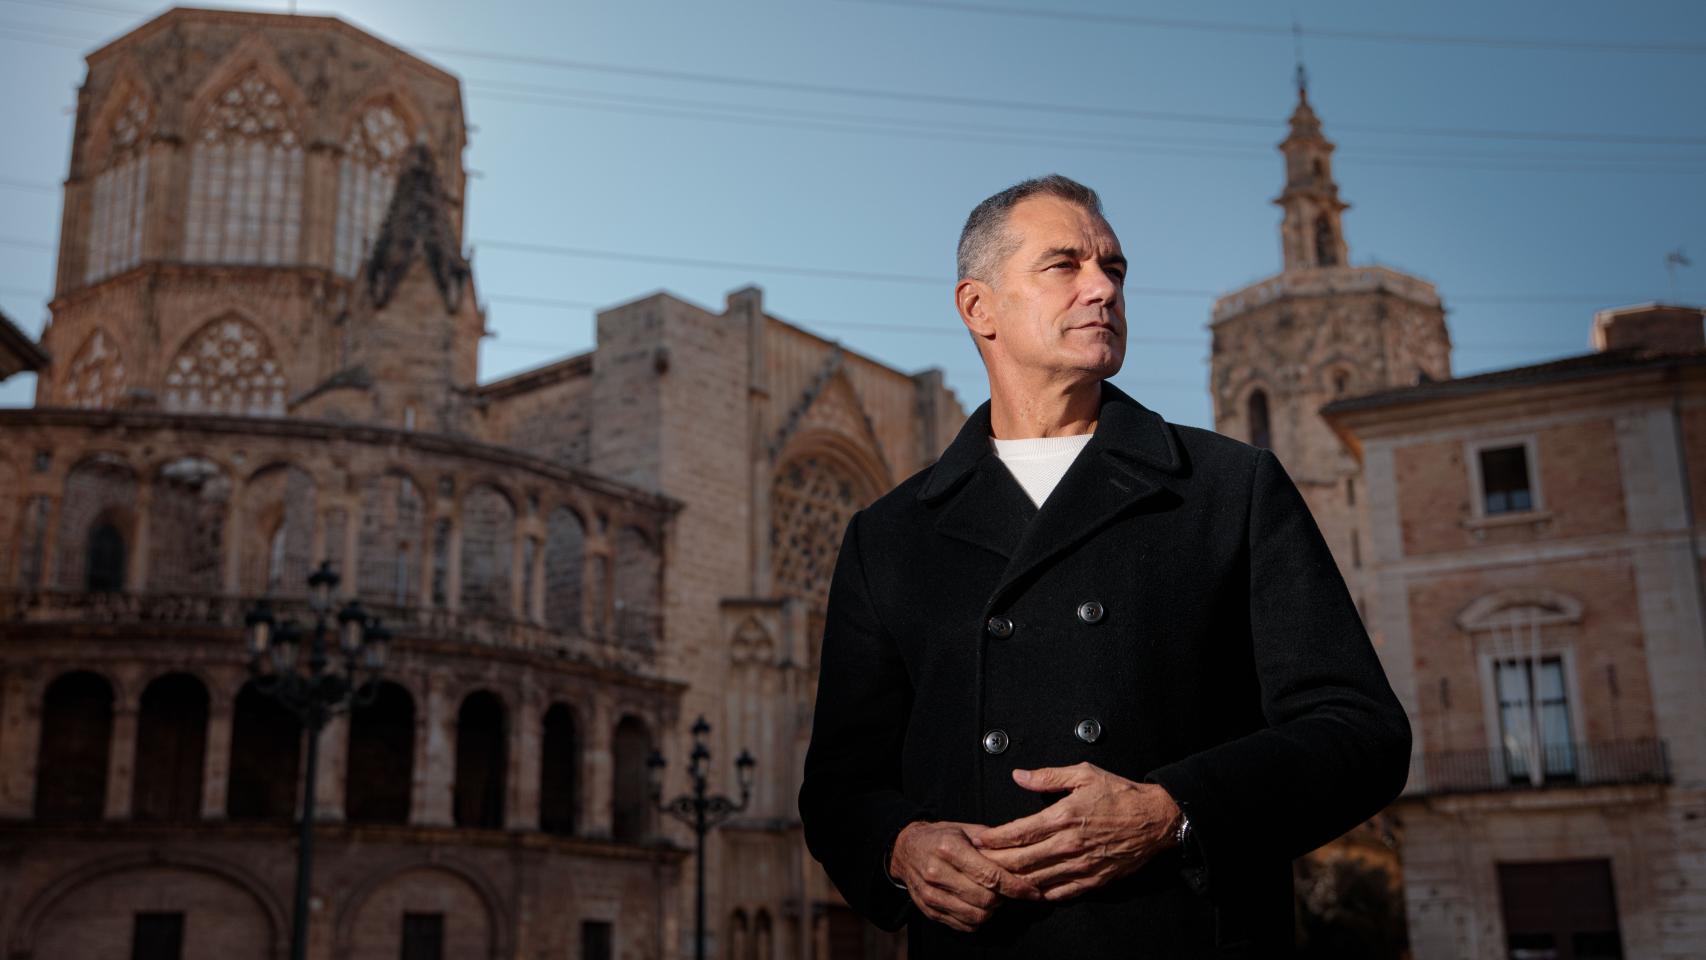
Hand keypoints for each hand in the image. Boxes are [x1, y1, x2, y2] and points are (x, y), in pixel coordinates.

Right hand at [888, 820, 1044, 931]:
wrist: (905, 850)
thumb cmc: (941, 837)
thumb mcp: (965, 829)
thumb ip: (992, 843)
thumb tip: (1022, 857)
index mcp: (949, 849)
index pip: (990, 876)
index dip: (1016, 887)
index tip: (1033, 892)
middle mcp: (937, 873)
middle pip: (985, 900)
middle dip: (1004, 898)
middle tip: (1008, 890)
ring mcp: (931, 895)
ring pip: (976, 916)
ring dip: (992, 910)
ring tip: (993, 897)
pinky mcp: (929, 910)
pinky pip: (963, 925)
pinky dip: (977, 919)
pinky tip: (978, 904)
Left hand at [973, 762, 1180, 901]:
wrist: (1155, 819)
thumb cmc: (1120, 795)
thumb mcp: (1084, 773)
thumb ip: (1048, 776)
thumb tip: (1019, 776)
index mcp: (1064, 815)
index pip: (1020, 832)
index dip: (995, 838)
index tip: (978, 839)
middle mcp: (1070, 843)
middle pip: (1023, 860)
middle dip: (996, 863)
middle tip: (977, 863)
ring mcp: (1082, 864)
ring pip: (1038, 879)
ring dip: (1015, 881)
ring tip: (996, 880)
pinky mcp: (1094, 879)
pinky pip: (1062, 892)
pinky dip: (1042, 894)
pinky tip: (1029, 892)